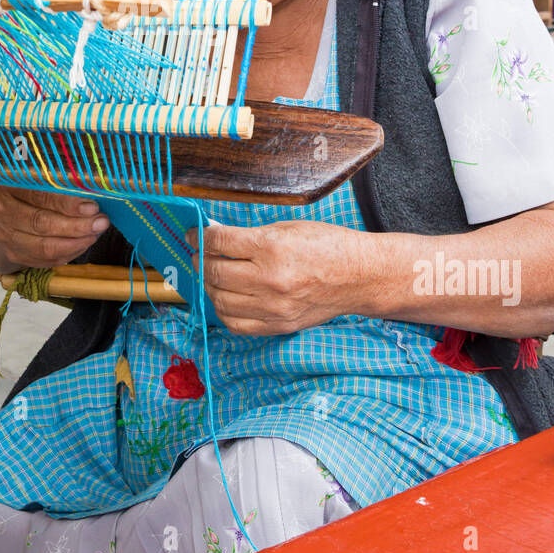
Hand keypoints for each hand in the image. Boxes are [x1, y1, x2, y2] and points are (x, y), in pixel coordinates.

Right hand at [0, 180, 108, 271]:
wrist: (9, 201)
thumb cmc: (34, 181)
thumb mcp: (44, 171)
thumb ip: (63, 179)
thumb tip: (93, 190)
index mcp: (7, 183)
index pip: (39, 195)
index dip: (68, 204)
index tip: (92, 207)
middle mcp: (0, 210)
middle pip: (41, 223)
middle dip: (76, 226)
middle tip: (101, 223)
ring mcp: (4, 234)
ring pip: (43, 246)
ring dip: (75, 243)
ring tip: (95, 234)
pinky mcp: (13, 252)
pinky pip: (44, 260)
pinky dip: (67, 253)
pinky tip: (83, 243)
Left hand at [186, 219, 364, 335]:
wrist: (359, 276)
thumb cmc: (327, 245)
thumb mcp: (288, 227)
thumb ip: (250, 235)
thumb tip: (216, 237)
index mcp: (273, 248)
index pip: (220, 242)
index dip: (200, 237)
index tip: (194, 235)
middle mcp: (270, 279)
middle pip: (216, 272)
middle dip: (200, 260)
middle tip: (199, 254)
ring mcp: (274, 306)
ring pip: (220, 300)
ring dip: (209, 285)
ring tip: (211, 274)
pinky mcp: (279, 325)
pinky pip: (236, 324)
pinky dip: (223, 311)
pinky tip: (226, 297)